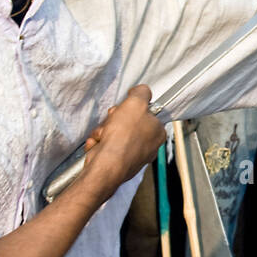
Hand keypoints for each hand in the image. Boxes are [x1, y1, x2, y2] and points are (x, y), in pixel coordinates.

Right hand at [80, 85, 165, 202]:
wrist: (107, 165)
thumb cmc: (124, 135)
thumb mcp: (136, 103)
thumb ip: (141, 92)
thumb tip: (141, 91)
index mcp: (158, 132)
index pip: (145, 113)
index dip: (130, 108)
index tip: (124, 109)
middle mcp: (148, 146)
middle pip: (128, 123)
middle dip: (113, 120)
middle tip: (111, 121)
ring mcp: (133, 156)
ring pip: (114, 134)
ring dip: (103, 131)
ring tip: (103, 135)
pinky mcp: (118, 163)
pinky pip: (106, 147)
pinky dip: (99, 144)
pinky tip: (98, 145)